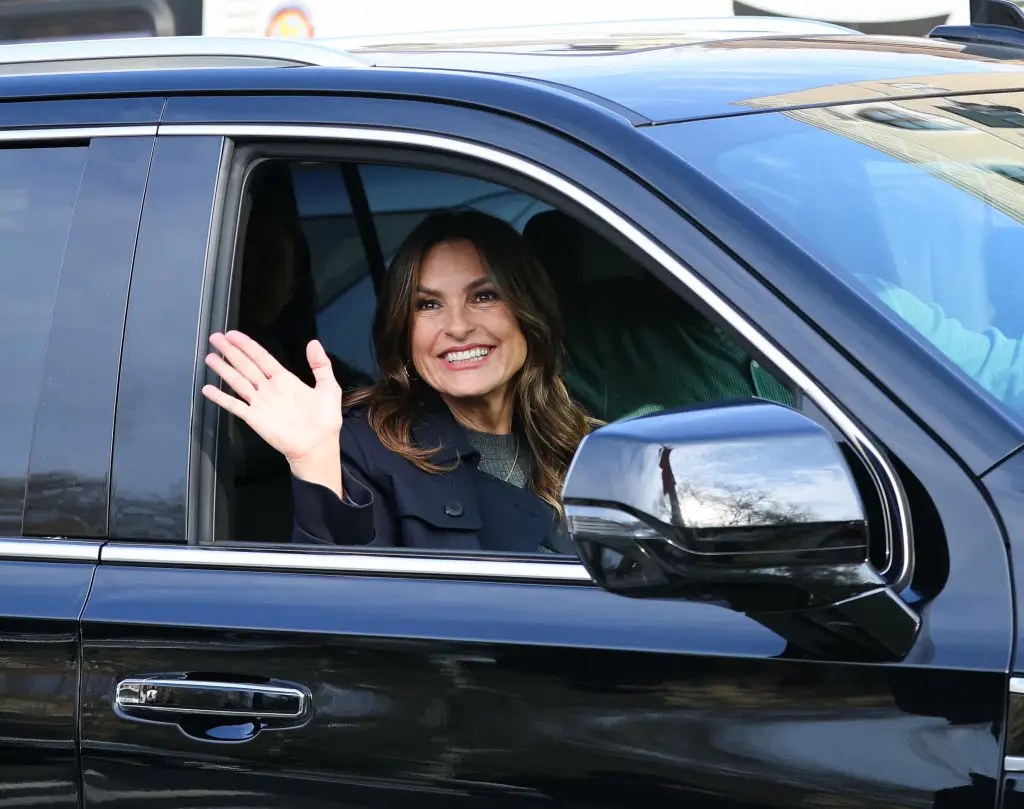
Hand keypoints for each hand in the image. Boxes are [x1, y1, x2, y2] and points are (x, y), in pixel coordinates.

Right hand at [202, 332, 342, 491]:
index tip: (233, 335)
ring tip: (209, 357)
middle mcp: (269, 388)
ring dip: (223, 369)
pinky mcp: (254, 418)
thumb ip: (321, 365)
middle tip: (215, 337)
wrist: (318, 446)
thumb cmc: (325, 419)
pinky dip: (220, 398)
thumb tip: (313, 342)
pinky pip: (234, 405)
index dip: (247, 345)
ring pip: (237, 381)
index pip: (261, 357)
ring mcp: (260, 403)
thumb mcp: (328, 387)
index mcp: (285, 379)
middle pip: (245, 365)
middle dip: (230, 351)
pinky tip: (207, 389)